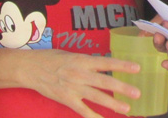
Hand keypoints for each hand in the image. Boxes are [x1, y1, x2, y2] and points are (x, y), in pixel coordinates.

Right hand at [0, 47, 140, 117]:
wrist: (31, 68)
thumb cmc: (52, 59)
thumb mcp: (72, 55)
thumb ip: (87, 62)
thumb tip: (104, 66)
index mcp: (83, 60)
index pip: (107, 62)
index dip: (122, 65)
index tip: (137, 68)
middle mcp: (80, 74)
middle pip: (105, 82)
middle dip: (122, 88)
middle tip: (137, 93)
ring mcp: (73, 88)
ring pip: (97, 97)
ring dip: (113, 104)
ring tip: (126, 109)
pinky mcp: (67, 99)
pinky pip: (83, 110)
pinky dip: (94, 117)